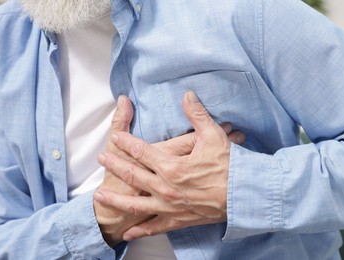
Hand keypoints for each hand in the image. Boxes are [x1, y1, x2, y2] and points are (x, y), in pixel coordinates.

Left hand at [95, 91, 244, 240]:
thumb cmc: (229, 166)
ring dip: (115, 199)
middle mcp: (164, 187)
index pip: (141, 151)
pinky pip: (154, 227)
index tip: (115, 138)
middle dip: (114, 165)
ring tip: (99, 195)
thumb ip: (197, 115)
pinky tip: (128, 233)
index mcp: (171, 166)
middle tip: (101, 159)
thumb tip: (187, 95)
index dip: (126, 143)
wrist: (244, 197)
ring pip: (135, 204)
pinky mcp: (177, 220)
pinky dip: (140, 230)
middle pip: (132, 175)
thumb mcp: (213, 136)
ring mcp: (169, 206)